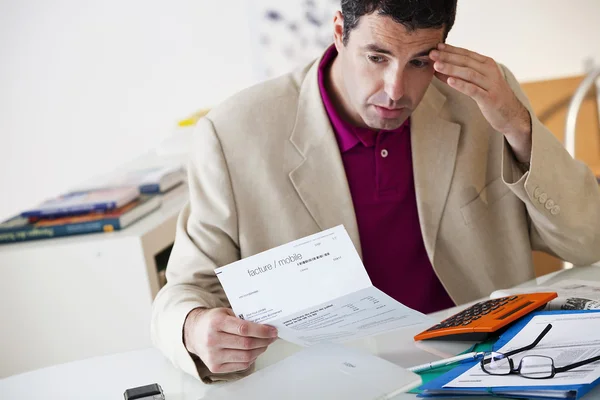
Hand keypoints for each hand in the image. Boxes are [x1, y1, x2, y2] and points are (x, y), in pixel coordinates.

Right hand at [184, 307, 277, 373]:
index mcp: (216, 323)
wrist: (193, 333)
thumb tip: (265, 325)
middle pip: (246, 344)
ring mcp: (213, 355)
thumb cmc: (212, 321)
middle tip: (272, 337)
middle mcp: (213, 340)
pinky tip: (254, 351)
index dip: (262, 331)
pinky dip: (251, 358)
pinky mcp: (215, 367)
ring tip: (265, 344)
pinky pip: (241, 365)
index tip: (272, 330)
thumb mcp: (225, 312)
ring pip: (246, 356)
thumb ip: (242, 318)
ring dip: (260, 350)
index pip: (244, 329)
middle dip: (264, 341)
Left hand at [429, 43, 531, 161]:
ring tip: (436, 66)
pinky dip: (461, 84)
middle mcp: (490, 71)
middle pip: (466, 62)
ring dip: (451, 68)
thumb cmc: (490, 96)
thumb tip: (437, 68)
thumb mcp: (476, 82)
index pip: (467, 54)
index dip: (451, 50)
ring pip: (469, 73)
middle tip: (432, 54)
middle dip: (448, 57)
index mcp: (487, 64)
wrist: (511, 114)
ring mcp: (491, 85)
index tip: (437, 46)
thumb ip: (459, 75)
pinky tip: (449, 81)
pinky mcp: (490, 98)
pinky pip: (473, 90)